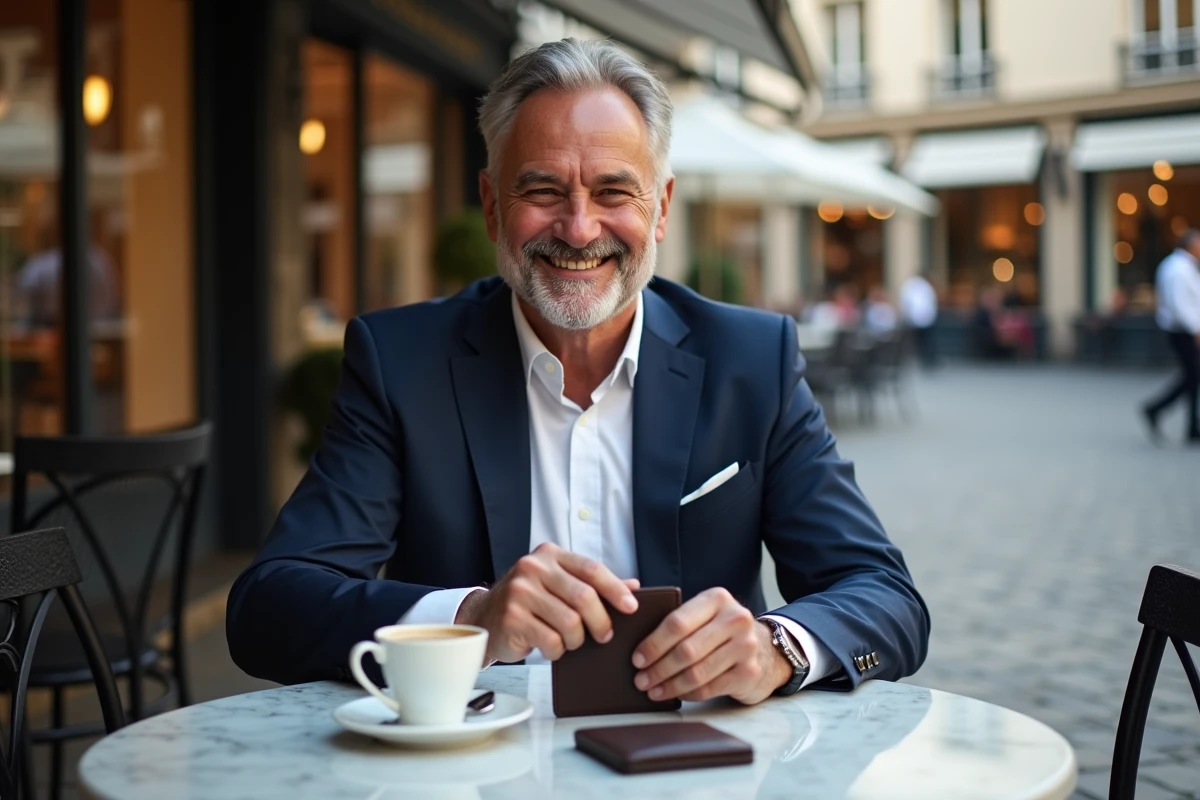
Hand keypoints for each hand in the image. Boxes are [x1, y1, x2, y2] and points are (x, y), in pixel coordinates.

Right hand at [455, 542, 639, 663]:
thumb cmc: (528, 602)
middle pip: (584, 597)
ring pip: (570, 623)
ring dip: (577, 640)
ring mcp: (520, 592)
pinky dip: (557, 650)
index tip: (631, 607)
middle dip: (601, 621)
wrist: (483, 617)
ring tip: (571, 641)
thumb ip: (591, 583)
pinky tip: (551, 647)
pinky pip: (551, 641)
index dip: (615, 589)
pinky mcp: (512, 618)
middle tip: (605, 635)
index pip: (591, 569)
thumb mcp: (558, 584)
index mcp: (549, 555)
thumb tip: (632, 586)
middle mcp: (533, 568)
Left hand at [631, 588, 792, 704]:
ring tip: (652, 690)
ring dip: (670, 685)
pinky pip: (709, 688)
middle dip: (658, 668)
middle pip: (686, 650)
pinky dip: (687, 694)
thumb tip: (636, 635)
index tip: (637, 659)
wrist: (766, 650)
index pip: (677, 622)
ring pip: (696, 672)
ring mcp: (745, 647)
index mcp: (717, 599)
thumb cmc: (722, 631)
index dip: (653, 644)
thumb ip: (679, 618)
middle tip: (640, 679)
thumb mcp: (706, 613)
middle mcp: (735, 619)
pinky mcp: (748, 672)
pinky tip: (675, 694)